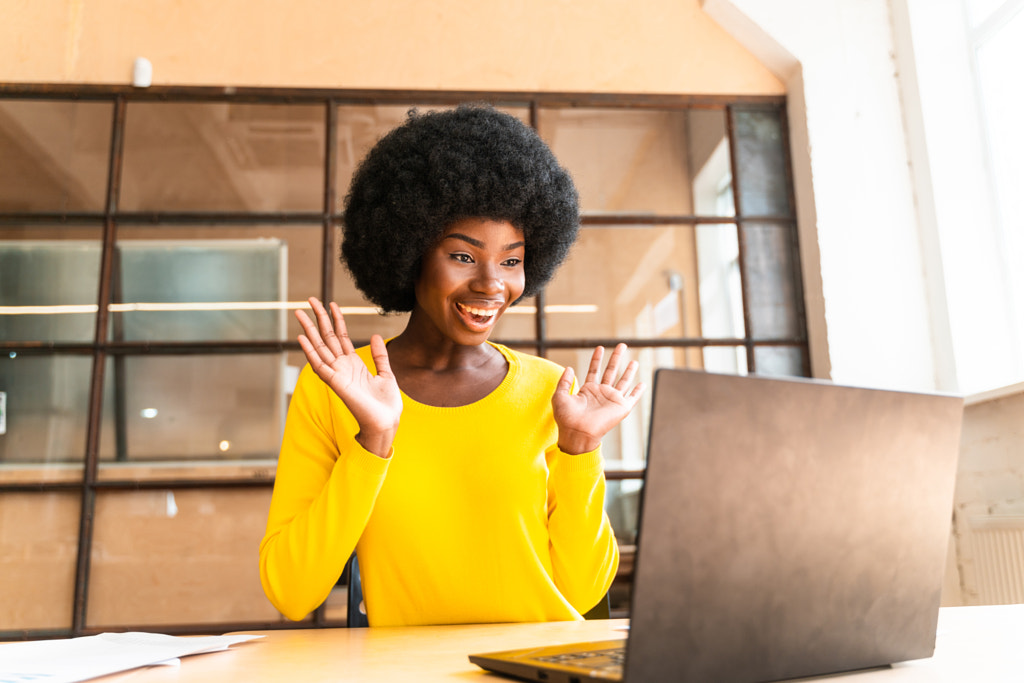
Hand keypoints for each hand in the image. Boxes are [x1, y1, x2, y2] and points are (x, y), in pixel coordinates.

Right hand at [296, 297, 401, 457]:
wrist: (387, 422)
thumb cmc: (385, 404)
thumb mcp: (386, 373)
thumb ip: (379, 356)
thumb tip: (376, 336)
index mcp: (353, 364)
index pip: (341, 336)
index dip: (336, 320)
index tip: (332, 303)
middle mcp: (342, 367)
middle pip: (327, 338)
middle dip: (318, 319)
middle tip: (309, 300)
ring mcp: (337, 375)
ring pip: (319, 348)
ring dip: (308, 331)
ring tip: (299, 313)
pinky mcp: (336, 384)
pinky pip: (319, 365)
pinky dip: (309, 352)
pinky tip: (301, 338)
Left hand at [551, 344, 643, 454]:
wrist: (577, 433)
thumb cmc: (566, 418)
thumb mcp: (560, 396)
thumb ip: (564, 382)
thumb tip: (568, 368)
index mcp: (588, 391)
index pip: (594, 371)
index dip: (597, 359)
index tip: (600, 348)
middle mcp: (601, 393)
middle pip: (611, 371)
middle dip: (616, 358)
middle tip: (622, 345)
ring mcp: (612, 400)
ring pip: (623, 381)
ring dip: (629, 371)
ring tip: (634, 361)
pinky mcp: (621, 408)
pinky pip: (632, 398)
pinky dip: (638, 391)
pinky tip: (643, 383)